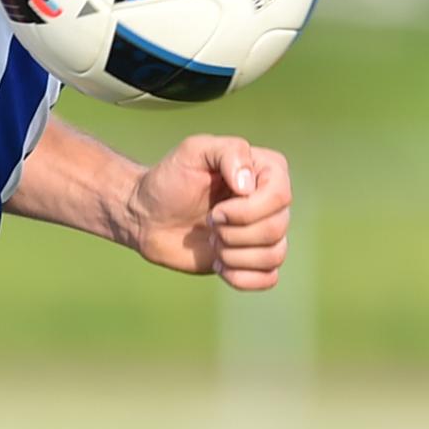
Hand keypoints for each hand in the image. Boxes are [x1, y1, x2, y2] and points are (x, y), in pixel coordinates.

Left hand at [126, 134, 291, 290]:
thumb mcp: (193, 151)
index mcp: (266, 171)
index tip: (214, 210)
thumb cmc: (169, 180)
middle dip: (233, 232)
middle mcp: (271, 202)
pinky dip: (241, 277)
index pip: (281, 196)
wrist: (147, 215)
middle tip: (208, 223)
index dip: (246, 210)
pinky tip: (218, 265)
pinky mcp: (252, 260)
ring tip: (210, 242)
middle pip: (276, 228)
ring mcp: (263, 232)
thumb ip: (228, 152)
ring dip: (233, 254)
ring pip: (274, 255)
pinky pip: (268, 278)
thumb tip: (249, 187)